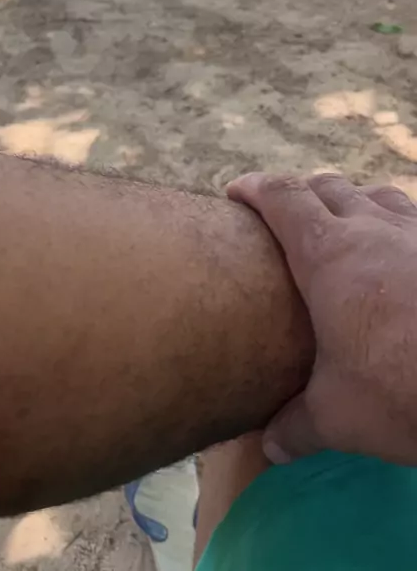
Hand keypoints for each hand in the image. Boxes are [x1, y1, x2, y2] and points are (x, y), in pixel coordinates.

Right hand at [227, 173, 416, 465]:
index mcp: (327, 254)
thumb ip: (297, 426)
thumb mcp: (338, 416)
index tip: (235, 193)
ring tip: (340, 220)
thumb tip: (270, 446)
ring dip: (348, 199)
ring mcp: (415, 233)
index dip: (254, 188)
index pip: (281, 198)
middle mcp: (370, 228)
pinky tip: (397, 247)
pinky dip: (391, 220)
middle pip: (325, 187)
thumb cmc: (399, 387)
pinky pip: (411, 215)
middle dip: (297, 192)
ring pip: (373, 194)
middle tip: (281, 211)